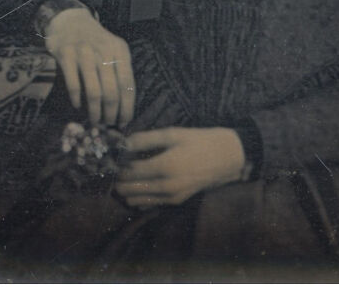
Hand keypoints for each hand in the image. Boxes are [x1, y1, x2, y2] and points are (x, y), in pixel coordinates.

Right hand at [43, 4, 134, 126]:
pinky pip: (74, 85)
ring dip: (95, 111)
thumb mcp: (112, 49)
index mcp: (120, 50)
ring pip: (94, 91)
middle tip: (108, 124)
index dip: (127, 106)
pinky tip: (77, 105)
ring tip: (94, 120)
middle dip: (111, 113)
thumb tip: (124, 106)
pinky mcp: (66, 55)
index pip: (128, 84)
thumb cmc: (95, 41)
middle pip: (112, 91)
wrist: (70, 20)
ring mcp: (84, 52)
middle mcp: (104, 51)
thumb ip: (119, 72)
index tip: (125, 122)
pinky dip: (77, 100)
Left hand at [115, 126, 245, 207]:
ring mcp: (170, 198)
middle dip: (117, 177)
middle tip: (115, 164)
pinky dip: (138, 196)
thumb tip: (122, 142)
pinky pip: (147, 204)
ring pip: (134, 200)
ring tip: (125, 172)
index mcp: (164, 167)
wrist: (226, 158)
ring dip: (125, 188)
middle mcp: (165, 187)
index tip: (111, 155)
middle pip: (127, 189)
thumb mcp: (173, 133)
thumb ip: (145, 139)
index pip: (127, 172)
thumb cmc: (199, 141)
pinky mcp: (175, 202)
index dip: (116, 164)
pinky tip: (139, 181)